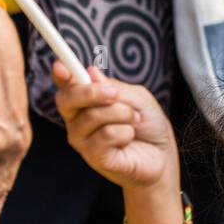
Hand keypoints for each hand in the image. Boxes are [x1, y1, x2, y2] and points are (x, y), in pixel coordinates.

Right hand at [53, 63, 177, 191]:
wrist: (163, 154)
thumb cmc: (148, 124)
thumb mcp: (137, 98)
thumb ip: (114, 87)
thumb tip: (90, 72)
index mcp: (85, 102)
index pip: (66, 87)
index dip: (60, 75)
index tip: (60, 65)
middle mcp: (77, 120)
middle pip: (67, 99)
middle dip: (92, 92)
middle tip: (115, 94)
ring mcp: (82, 140)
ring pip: (93, 116)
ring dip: (123, 114)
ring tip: (134, 122)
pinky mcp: (93, 157)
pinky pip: (106, 135)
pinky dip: (126, 132)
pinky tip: (129, 139)